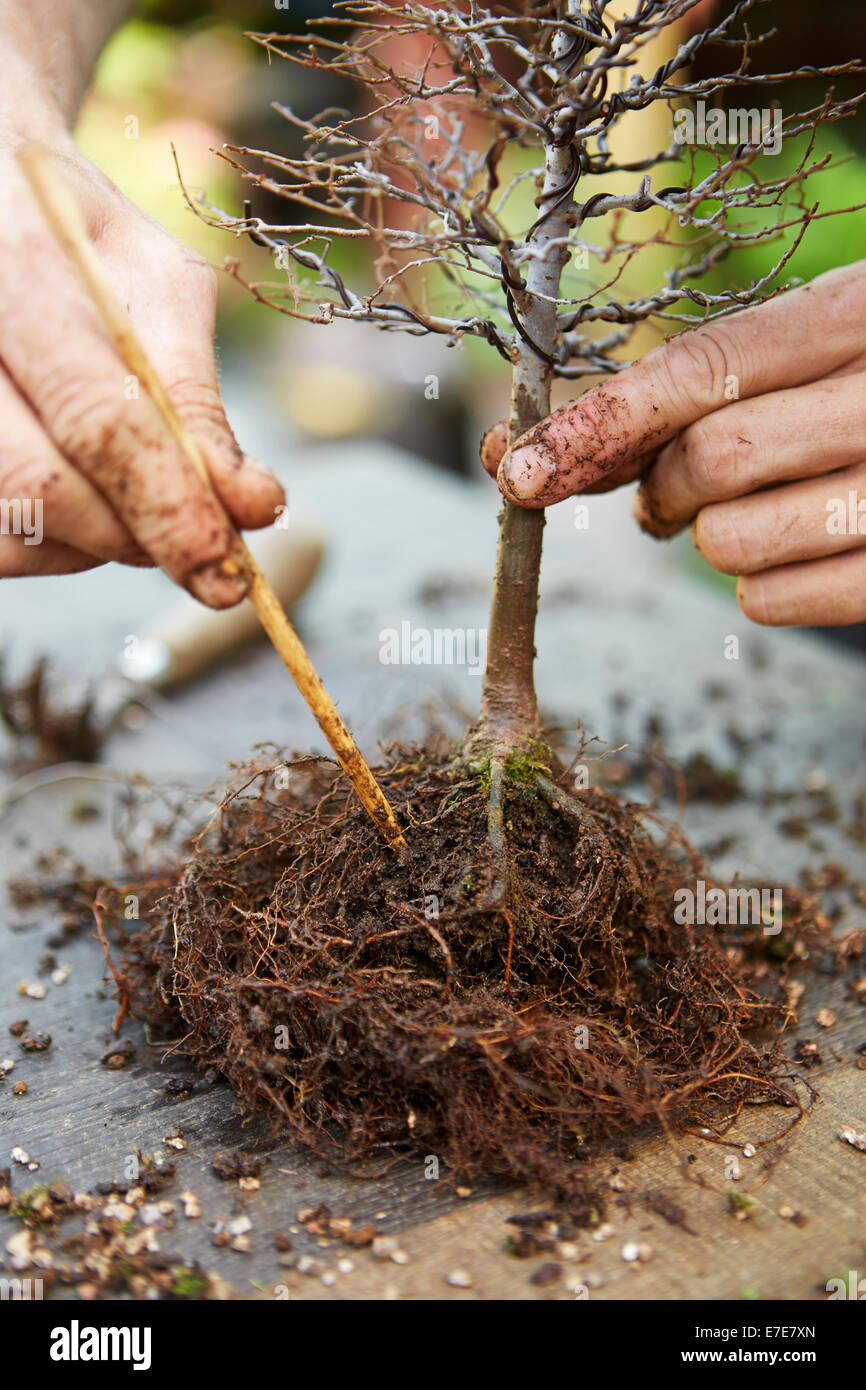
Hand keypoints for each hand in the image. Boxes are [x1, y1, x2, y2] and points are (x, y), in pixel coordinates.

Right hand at [0, 138, 283, 605]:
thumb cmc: (76, 231)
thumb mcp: (156, 280)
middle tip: (195, 535)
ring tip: (128, 493)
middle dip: (137, 537)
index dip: (170, 509)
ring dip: (91, 547)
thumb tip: (252, 507)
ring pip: (9, 535)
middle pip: (42, 494)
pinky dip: (49, 544)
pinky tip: (76, 494)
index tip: (229, 572)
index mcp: (17, 269)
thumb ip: (198, 395)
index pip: (99, 422)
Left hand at [482, 260, 865, 625]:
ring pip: (730, 543)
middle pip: (710, 459)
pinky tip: (796, 548)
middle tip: (672, 491)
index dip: (602, 421)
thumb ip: (693, 388)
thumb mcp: (814, 345)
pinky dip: (756, 586)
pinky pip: (770, 604)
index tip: (519, 467)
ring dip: (711, 537)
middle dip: (662, 486)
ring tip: (753, 511)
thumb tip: (535, 452)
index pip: (708, 367)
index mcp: (865, 313)